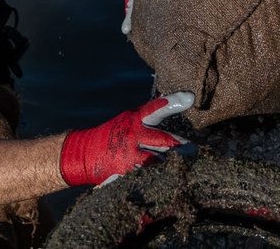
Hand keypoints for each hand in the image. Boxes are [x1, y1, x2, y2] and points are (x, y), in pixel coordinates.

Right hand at [59, 92, 193, 186]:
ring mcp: (129, 155)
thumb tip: (179, 97)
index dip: (173, 102)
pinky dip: (156, 177)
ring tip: (176, 166)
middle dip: (181, 146)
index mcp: (136, 119)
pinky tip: (162, 181)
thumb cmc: (116, 132)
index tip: (190, 97)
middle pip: (165, 140)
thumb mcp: (131, 117)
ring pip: (159, 161)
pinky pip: (147, 176)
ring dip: (169, 163)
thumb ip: (153, 112)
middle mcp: (134, 135)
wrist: (85, 153)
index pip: (157, 108)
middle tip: (194, 150)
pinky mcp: (126, 173)